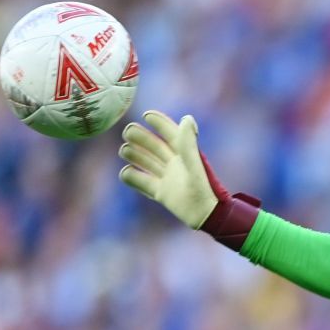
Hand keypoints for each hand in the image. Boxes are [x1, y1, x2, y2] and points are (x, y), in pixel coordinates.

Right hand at [118, 111, 218, 227]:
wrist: (204, 215)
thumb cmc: (203, 188)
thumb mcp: (193, 164)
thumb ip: (188, 144)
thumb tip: (187, 118)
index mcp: (184, 154)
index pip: (169, 133)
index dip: (159, 122)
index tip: (146, 115)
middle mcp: (174, 163)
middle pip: (152, 145)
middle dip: (139, 137)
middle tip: (128, 132)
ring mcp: (166, 177)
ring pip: (144, 161)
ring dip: (133, 154)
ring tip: (125, 150)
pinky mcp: (160, 192)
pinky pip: (141, 181)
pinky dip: (131, 176)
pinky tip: (126, 172)